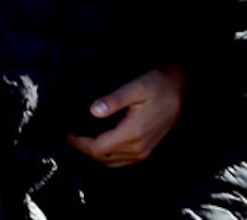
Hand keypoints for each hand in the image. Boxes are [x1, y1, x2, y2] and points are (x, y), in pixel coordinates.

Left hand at [66, 64, 185, 167]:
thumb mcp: (135, 87)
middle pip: (102, 157)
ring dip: (94, 153)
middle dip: (83, 149)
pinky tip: (98, 142)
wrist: (182, 90)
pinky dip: (107, 155)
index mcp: (132, 133)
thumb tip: (93, 111)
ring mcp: (144, 152)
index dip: (78, 143)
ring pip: (111, 162)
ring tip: (79, 139)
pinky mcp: (146, 150)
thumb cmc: (157, 85)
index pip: (98, 148)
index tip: (65, 133)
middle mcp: (138, 148)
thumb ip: (114, 100)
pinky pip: (121, 160)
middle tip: (68, 135)